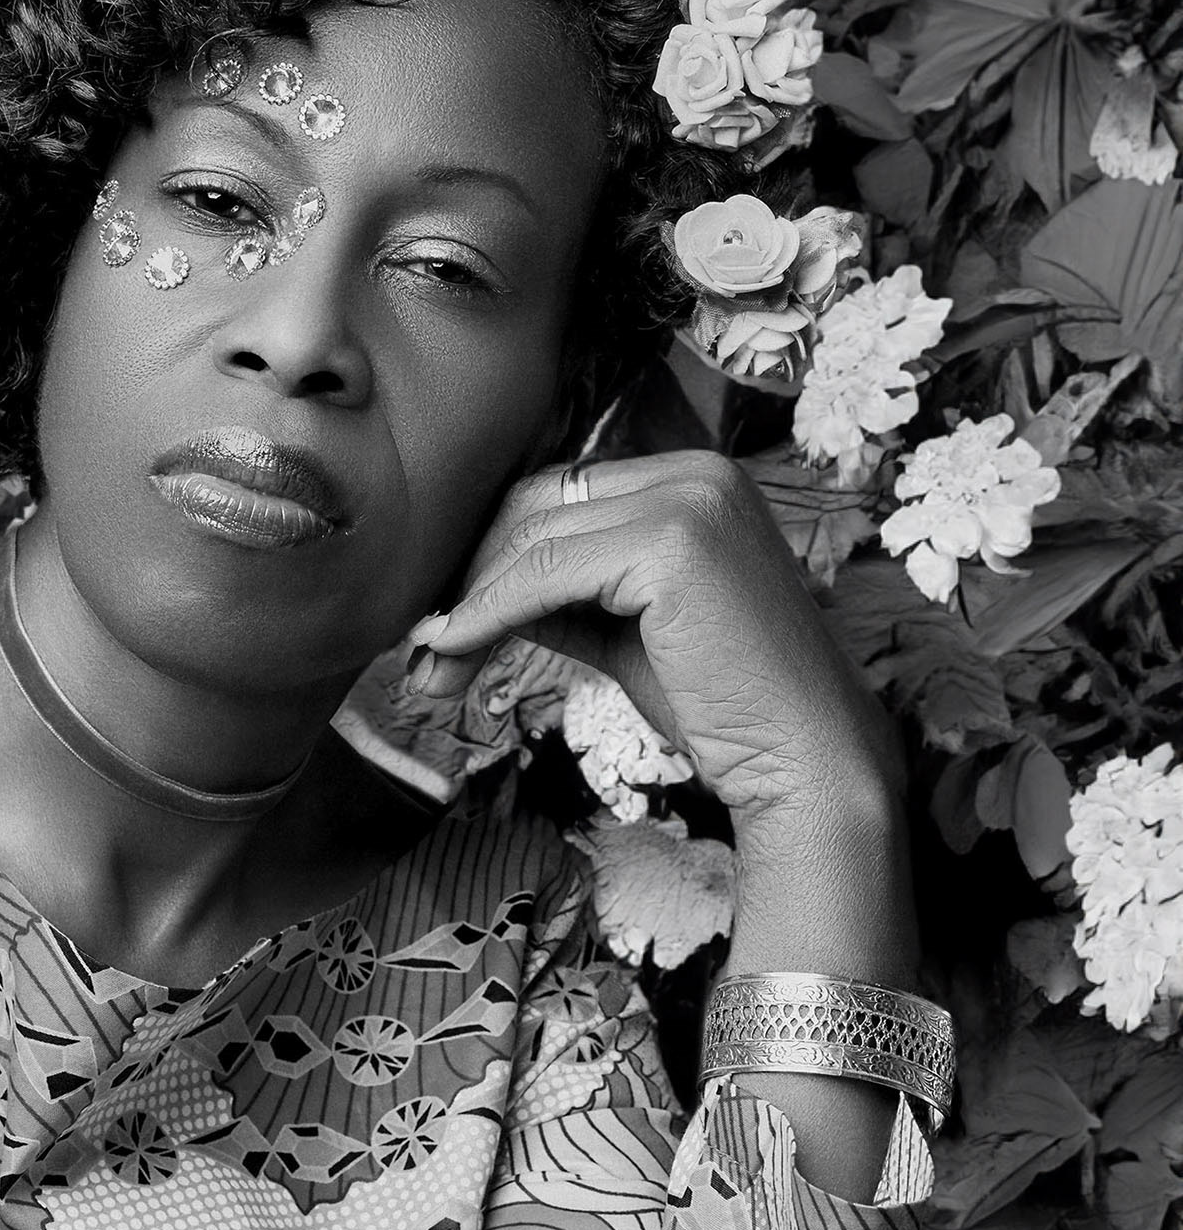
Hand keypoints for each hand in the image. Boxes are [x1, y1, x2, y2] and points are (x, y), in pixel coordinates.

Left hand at [410, 453, 901, 830]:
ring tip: (432, 669)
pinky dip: (486, 614)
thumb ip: (564, 599)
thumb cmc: (723, 707)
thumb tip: (472, 597)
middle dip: (470, 577)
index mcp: (695, 478)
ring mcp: (688, 499)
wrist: (804, 758)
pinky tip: (452, 651)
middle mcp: (696, 471)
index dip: (493, 556)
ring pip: (531, 539)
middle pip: (537, 505)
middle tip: (425, 650)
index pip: (560, 495)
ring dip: (468, 605)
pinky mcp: (671, 543)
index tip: (444, 619)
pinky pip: (542, 574)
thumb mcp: (627, 634)